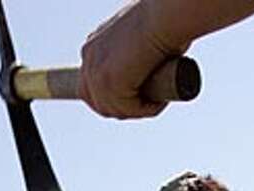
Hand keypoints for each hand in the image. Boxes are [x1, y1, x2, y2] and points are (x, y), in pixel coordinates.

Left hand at [80, 2, 176, 118]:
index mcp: (93, 46)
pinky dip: (145, 110)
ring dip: (136, 111)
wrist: (165, 15)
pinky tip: (159, 101)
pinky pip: (128, 109)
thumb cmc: (161, 21)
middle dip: (122, 109)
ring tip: (157, 101)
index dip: (112, 98)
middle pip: (97, 102)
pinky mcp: (109, 82)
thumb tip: (145, 71)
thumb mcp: (139, 39)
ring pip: (113, 109)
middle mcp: (89, 57)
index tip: (134, 99)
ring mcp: (96, 71)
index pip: (91, 86)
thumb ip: (132, 55)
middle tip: (147, 105)